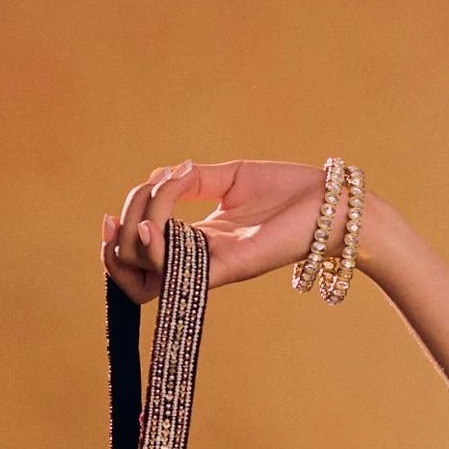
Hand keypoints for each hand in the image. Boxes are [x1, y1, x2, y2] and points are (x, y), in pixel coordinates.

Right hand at [102, 159, 334, 299]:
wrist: (333, 204)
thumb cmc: (291, 191)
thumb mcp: (231, 177)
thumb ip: (190, 179)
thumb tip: (154, 177)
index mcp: (198, 241)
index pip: (138, 258)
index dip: (117, 239)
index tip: (115, 213)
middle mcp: (200, 260)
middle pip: (130, 271)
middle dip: (117, 235)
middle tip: (135, 204)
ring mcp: (212, 267)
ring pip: (144, 269)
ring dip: (135, 229)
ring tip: (158, 199)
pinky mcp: (229, 267)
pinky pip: (174, 268)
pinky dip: (154, 243)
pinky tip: (157, 220)